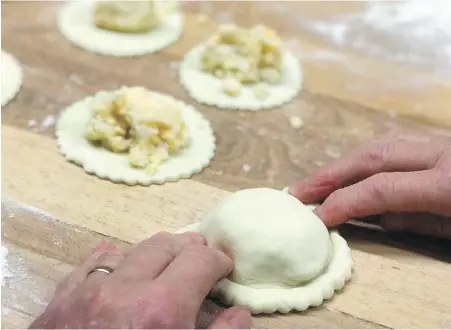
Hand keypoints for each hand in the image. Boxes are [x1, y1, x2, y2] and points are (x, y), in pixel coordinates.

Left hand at [29, 233, 251, 328]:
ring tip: (163, 267)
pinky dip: (110, 260)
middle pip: (165, 244)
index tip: (222, 269)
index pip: (200, 259)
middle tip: (198, 260)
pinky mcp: (60, 303)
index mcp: (161, 308)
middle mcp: (124, 289)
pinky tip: (118, 261)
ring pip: (130, 250)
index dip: (218, 260)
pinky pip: (88, 266)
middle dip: (188, 248)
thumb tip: (238, 312)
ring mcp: (87, 292)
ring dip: (153, 255)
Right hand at [290, 131, 450, 238]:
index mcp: (448, 183)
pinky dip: (366, 158)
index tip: (316, 218)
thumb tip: (379, 219)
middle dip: (329, 174)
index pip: (379, 190)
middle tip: (298, 192)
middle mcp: (440, 154)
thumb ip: (418, 223)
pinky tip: (351, 171)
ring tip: (316, 182)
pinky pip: (395, 144)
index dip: (342, 202)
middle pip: (370, 155)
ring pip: (380, 144)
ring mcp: (439, 142)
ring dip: (343, 164)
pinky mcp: (439, 141)